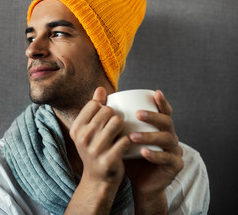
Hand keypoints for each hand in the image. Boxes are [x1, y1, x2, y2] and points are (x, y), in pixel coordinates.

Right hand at [66, 87, 130, 213]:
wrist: (98, 179)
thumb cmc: (96, 149)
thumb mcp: (89, 129)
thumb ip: (94, 108)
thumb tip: (100, 89)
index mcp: (76, 128)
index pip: (95, 104)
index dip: (104, 108)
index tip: (106, 118)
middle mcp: (83, 138)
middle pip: (108, 111)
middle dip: (115, 116)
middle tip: (115, 128)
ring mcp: (94, 150)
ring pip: (118, 122)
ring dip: (123, 127)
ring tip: (120, 134)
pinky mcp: (108, 160)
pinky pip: (125, 140)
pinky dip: (128, 141)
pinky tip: (126, 145)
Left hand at [124, 90, 183, 212]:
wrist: (140, 183)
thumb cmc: (130, 157)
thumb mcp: (123, 138)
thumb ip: (116, 123)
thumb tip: (100, 102)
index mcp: (160, 128)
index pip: (164, 112)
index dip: (162, 102)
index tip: (155, 92)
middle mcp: (170, 137)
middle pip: (167, 122)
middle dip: (153, 117)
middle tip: (137, 114)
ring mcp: (175, 151)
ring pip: (166, 139)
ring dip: (150, 136)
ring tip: (133, 136)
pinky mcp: (175, 166)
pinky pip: (167, 158)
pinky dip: (155, 155)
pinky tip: (143, 152)